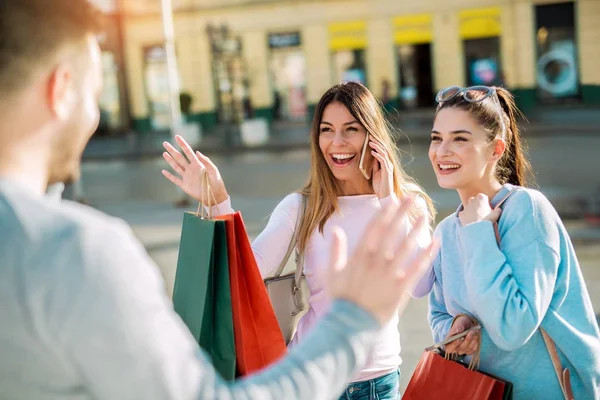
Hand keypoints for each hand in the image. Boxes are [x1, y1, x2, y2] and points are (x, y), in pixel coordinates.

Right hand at [161, 135, 227, 205]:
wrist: (215, 196)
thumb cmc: (216, 182)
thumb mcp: (213, 171)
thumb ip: (206, 161)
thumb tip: (197, 152)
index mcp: (197, 164)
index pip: (188, 152)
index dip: (182, 144)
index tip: (177, 136)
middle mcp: (191, 169)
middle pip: (179, 157)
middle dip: (172, 150)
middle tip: (164, 143)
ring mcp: (187, 177)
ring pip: (176, 167)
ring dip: (170, 160)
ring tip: (164, 153)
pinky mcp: (185, 186)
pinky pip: (175, 180)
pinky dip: (169, 176)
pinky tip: (163, 171)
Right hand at [326, 198, 439, 324]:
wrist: (351, 325)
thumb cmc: (341, 299)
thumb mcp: (333, 272)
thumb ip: (336, 250)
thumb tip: (335, 229)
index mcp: (359, 256)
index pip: (374, 228)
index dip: (385, 213)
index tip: (393, 200)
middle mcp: (376, 262)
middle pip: (392, 232)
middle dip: (402, 213)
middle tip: (412, 198)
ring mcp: (390, 274)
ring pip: (407, 247)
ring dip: (416, 230)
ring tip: (425, 215)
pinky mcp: (401, 288)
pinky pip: (417, 268)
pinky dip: (427, 255)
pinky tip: (434, 243)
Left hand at [369, 140, 393, 199]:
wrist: (385, 196)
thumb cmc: (380, 186)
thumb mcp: (376, 173)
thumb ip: (375, 165)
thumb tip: (373, 157)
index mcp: (386, 164)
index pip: (382, 151)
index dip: (377, 144)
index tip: (370, 138)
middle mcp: (389, 164)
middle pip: (384, 150)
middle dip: (377, 142)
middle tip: (370, 136)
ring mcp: (389, 167)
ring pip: (383, 153)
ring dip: (376, 147)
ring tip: (370, 142)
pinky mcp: (387, 171)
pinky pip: (383, 161)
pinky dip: (377, 155)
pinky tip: (373, 152)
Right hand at [444, 315, 480, 355]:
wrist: (468, 325)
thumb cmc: (461, 324)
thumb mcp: (459, 322)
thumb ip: (458, 326)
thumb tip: (458, 330)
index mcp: (448, 343)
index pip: (449, 348)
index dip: (454, 344)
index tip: (460, 338)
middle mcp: (455, 349)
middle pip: (461, 348)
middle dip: (467, 339)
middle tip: (471, 331)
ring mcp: (463, 351)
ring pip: (469, 348)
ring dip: (473, 339)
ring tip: (474, 330)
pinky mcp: (470, 351)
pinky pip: (474, 348)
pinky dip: (476, 341)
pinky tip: (475, 335)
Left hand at [458, 193, 500, 226]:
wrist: (478, 230)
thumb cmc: (488, 220)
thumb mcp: (496, 214)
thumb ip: (497, 210)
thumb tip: (498, 209)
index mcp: (481, 198)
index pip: (483, 197)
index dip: (485, 203)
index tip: (487, 208)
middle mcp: (472, 200)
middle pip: (474, 200)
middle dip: (477, 205)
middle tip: (481, 213)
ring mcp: (465, 207)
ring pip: (468, 207)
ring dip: (471, 211)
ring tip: (476, 218)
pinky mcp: (461, 214)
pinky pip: (463, 214)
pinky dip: (466, 217)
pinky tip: (470, 222)